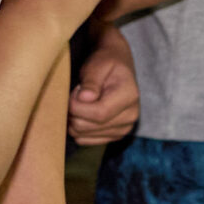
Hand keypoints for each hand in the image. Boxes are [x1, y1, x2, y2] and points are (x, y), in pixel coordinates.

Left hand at [68, 28, 139, 145]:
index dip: (77, 106)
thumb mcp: (97, 64)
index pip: (99, 113)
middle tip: (77, 94)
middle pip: (88, 126)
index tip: (73, 92)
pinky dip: (78, 128)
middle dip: (73, 111)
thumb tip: (85, 98)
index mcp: (129, 96)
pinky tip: (84, 113)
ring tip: (82, 102)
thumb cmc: (105, 62)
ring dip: (74, 119)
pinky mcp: (114, 136)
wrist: (117, 67)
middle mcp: (131, 116)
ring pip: (83, 135)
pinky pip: (85, 141)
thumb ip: (91, 80)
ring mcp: (124, 128)